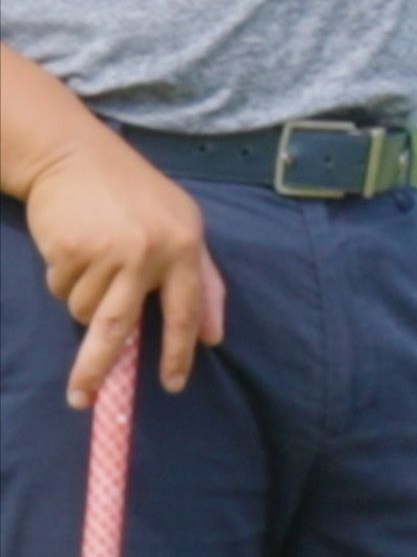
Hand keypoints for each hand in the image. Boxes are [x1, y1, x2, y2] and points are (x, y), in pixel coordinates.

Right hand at [23, 144, 218, 400]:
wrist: (76, 156)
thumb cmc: (135, 194)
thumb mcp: (184, 225)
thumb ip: (203, 280)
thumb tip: (215, 336)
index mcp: (185, 248)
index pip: (188, 311)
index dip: (180, 351)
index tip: (172, 385)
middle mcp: (149, 253)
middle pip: (119, 327)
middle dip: (98, 369)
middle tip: (83, 400)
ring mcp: (107, 252)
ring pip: (84, 310)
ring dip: (81, 299)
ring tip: (90, 260)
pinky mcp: (69, 250)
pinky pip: (61, 289)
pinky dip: (62, 279)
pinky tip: (71, 248)